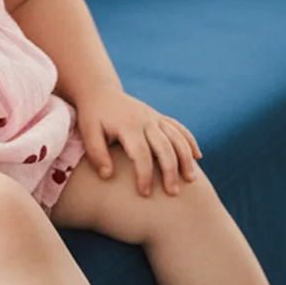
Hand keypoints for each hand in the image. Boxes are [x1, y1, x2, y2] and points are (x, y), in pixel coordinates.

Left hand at [75, 88, 201, 196]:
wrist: (100, 92)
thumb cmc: (92, 116)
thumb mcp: (88, 132)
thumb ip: (96, 153)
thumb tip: (107, 176)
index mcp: (128, 125)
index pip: (141, 154)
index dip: (144, 175)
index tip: (144, 193)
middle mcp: (146, 120)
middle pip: (165, 147)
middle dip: (170, 171)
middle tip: (172, 193)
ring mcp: (155, 117)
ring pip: (177, 137)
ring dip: (186, 158)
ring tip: (191, 179)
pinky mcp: (159, 116)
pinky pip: (179, 128)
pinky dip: (190, 141)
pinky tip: (197, 157)